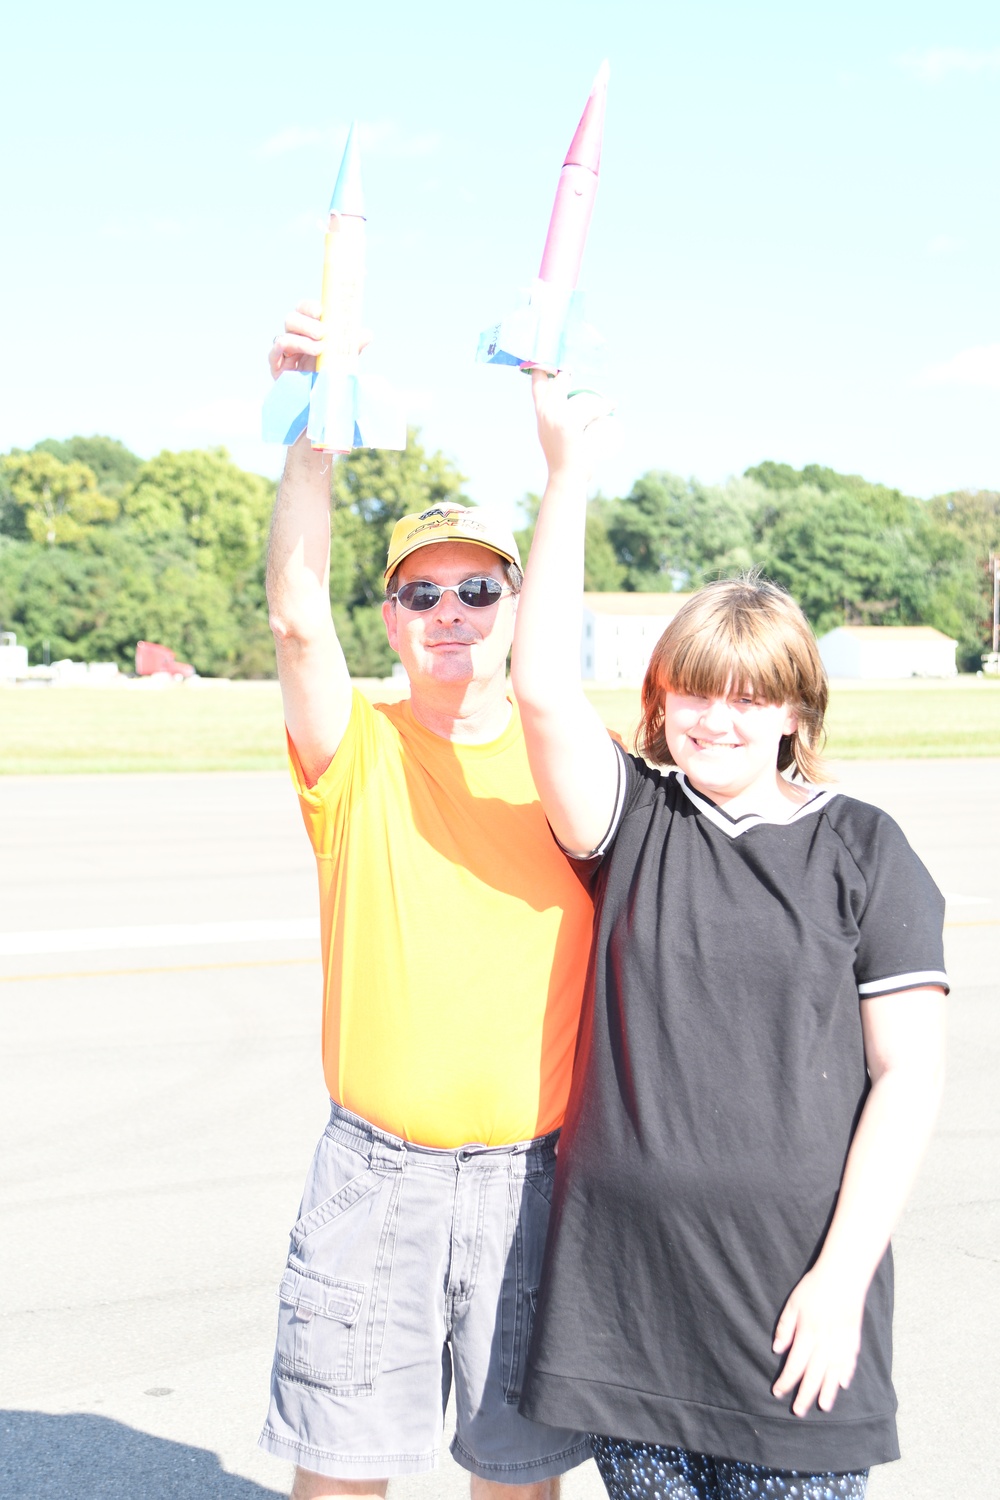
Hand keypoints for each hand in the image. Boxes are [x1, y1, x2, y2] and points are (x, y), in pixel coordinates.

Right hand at [268, 300, 371, 379]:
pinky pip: (274, 353)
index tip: (321, 311)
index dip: (309, 307)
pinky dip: (288, 348)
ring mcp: (284, 354)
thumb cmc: (331, 379)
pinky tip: (303, 354)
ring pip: (284, 335)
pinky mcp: (277, 368)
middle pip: (291, 319)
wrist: (322, 406)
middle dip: (307, 323)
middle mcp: (295, 339)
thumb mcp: (345, 361)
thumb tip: (367, 335)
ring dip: (302, 339)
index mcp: (309, 332)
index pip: (303, 311)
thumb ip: (352, 347)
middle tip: (323, 333)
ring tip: (320, 349)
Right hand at [531, 368, 613, 482]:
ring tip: (608, 403)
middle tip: (586, 374)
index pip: (538, 381)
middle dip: (571, 372)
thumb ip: (552, 421)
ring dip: (598, 401)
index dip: (546, 364)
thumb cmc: (563, 460)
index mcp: (540, 413)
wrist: (564, 478)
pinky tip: (613, 406)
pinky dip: (605, 407)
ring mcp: (556, 417)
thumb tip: (561, 409)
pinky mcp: (568, 425)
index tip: (560, 358)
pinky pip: (590, 410)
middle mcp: (545, 412)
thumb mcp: (551, 435)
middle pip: (560, 381)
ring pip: (579, 396)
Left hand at [771, 1264, 865, 1415]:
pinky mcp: (854, 1338)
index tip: (777, 1392)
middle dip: (804, 1395)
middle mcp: (825, 1342)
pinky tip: (842, 1384)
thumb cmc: (814, 1287)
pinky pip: (850, 1361)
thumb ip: (784, 1327)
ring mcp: (842, 1342)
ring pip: (833, 1373)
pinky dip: (846, 1374)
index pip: (794, 1365)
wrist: (843, 1275)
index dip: (785, 1381)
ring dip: (827, 1391)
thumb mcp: (793, 1303)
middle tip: (797, 1411)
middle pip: (813, 1375)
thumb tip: (777, 1350)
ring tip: (822, 1406)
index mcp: (807, 1333)